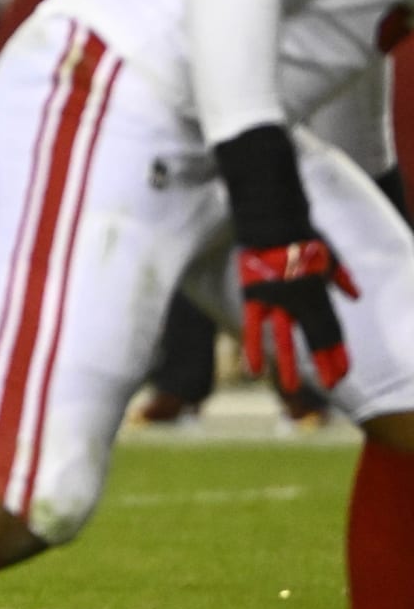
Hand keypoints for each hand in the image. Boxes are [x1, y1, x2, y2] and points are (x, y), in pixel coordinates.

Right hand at [237, 239, 359, 392]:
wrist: (273, 219)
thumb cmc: (301, 234)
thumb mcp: (329, 256)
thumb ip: (341, 277)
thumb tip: (356, 296)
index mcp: (319, 291)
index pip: (332, 329)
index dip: (338, 353)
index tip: (343, 374)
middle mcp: (301, 299)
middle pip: (314, 337)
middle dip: (324, 362)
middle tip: (330, 386)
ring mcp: (277, 298)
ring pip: (284, 337)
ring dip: (290, 363)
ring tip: (293, 389)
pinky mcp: (254, 295)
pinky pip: (252, 326)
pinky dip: (252, 348)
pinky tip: (253, 370)